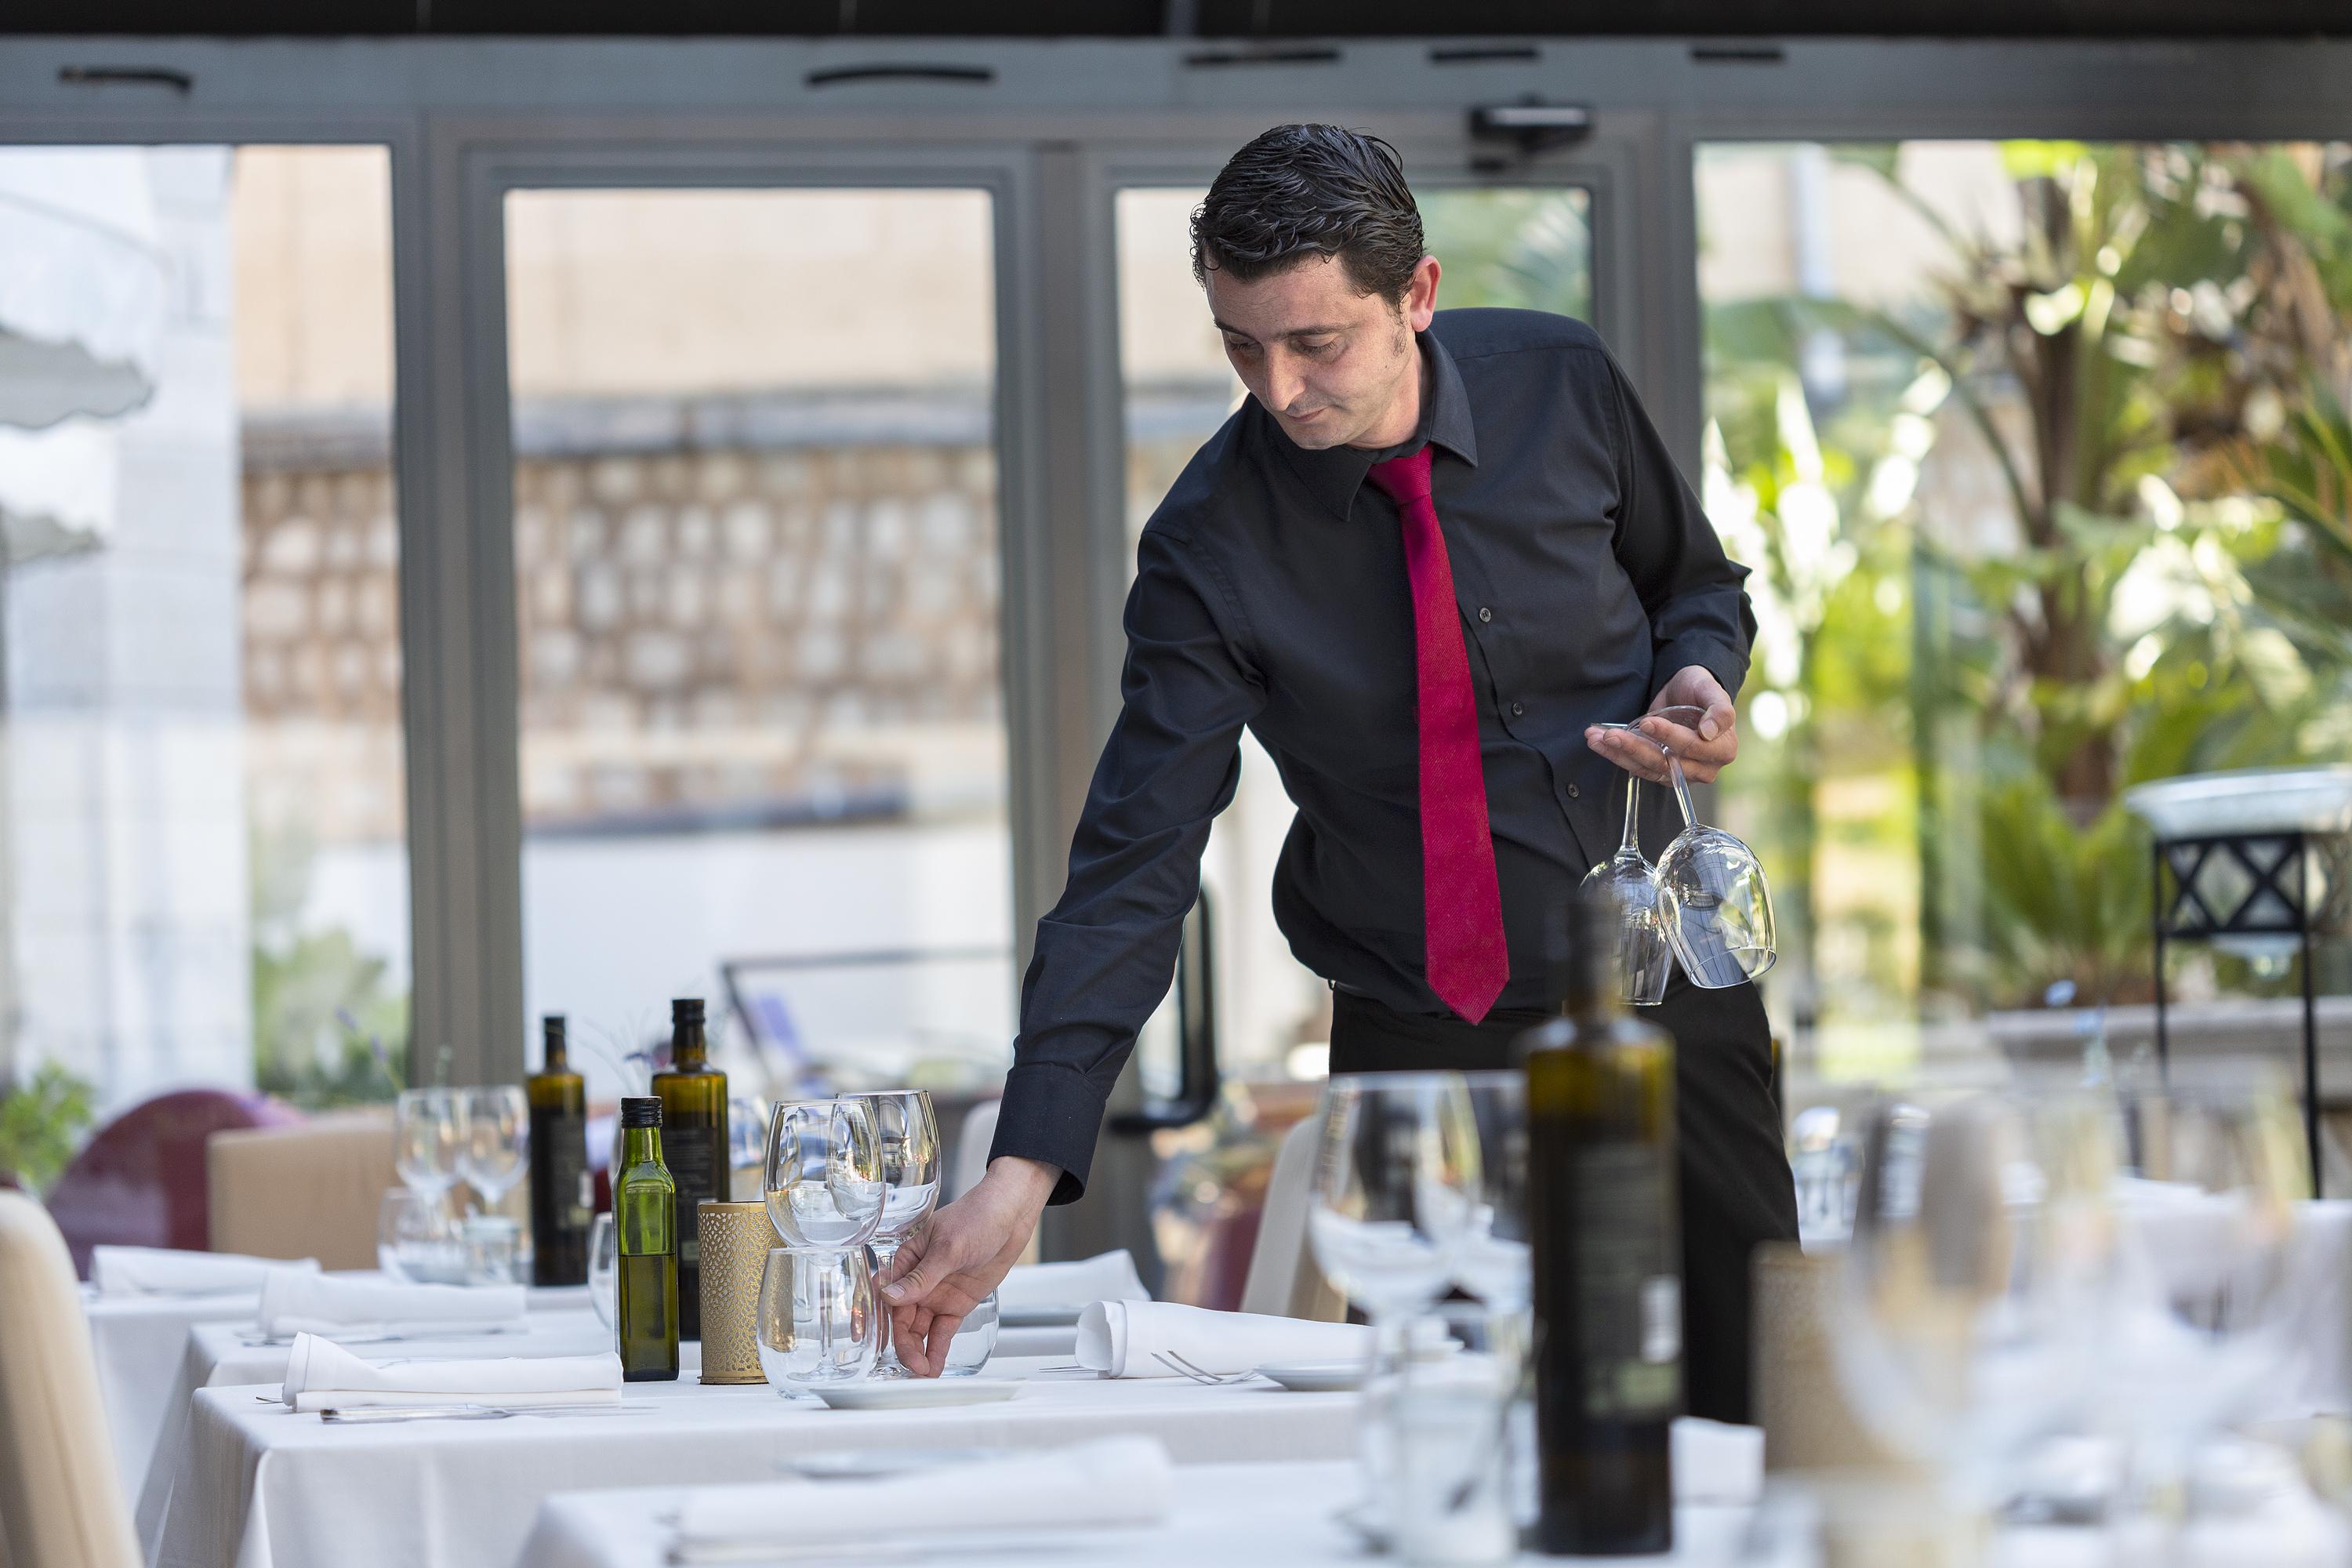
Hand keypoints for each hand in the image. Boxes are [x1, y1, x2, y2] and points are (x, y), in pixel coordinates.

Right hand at [878, 1155, 1057, 1375]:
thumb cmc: (976, 1218)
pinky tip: (933, 1367)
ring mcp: (936, 1295)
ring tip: (922, 1374)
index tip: (880, 1347)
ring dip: (920, 1352)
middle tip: (913, 1367)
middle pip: (904, 1320)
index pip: (890, 1298)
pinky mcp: (955, 1305)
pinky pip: (942, 1332)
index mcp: (906, 1261)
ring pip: (921, 1330)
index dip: (883, 1324)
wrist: (1009, 1217)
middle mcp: (918, 1282)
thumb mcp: (948, 1248)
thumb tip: (889, 1296)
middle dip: (906, 1345)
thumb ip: (921, 1277)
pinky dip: (937, 1349)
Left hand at [1583, 666, 1738, 784]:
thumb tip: (1709, 731)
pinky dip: (1616, 755)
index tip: (1647, 722)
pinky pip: (1636, 767)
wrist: (1687, 692)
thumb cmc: (1701, 689)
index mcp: (1723, 750)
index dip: (1669, 736)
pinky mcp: (1659, 771)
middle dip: (1635, 748)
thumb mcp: (1712, 690)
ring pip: (1647, 768)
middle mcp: (1703, 768)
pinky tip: (1598, 741)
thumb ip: (1719, 709)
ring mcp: (1680, 773)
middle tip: (1611, 734)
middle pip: (1666, 763)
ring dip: (1619, 754)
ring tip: (1597, 738)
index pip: (1693, 747)